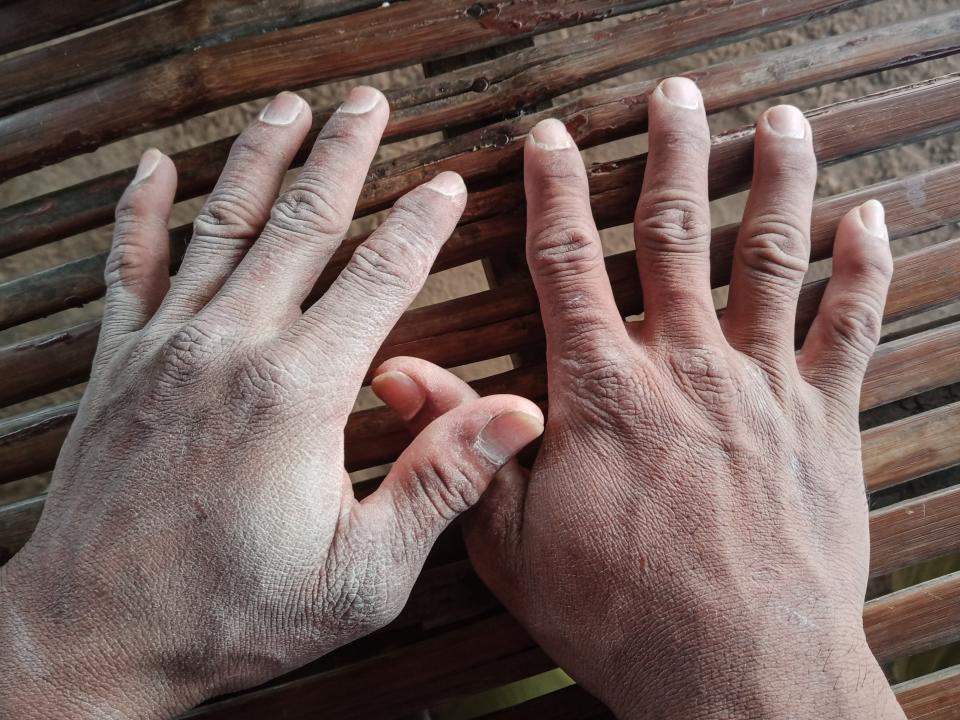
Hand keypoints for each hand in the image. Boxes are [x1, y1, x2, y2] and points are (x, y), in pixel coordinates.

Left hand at [0, 87, 542, 718]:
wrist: (95, 635)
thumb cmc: (233, 612)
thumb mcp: (362, 572)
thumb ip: (440, 482)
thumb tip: (518, 414)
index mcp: (300, 392)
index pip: (379, 277)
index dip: (421, 223)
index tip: (448, 183)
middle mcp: (232, 347)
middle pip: (301, 223)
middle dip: (344, 155)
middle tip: (369, 103)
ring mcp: (167, 347)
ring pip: (221, 224)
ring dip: (259, 157)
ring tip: (289, 108)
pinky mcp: (120, 364)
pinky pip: (128, 264)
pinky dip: (144, 208)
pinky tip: (158, 166)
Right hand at [374, 78, 904, 717]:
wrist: (738, 674)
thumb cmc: (619, 610)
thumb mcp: (510, 540)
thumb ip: (461, 447)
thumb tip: (394, 373)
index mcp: (602, 389)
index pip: (567, 264)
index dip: (556, 193)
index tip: (553, 139)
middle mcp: (685, 367)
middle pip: (675, 235)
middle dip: (672, 156)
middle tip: (676, 96)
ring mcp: (763, 389)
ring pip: (770, 260)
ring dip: (775, 183)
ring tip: (781, 121)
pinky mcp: (823, 423)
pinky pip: (852, 331)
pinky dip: (864, 271)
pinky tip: (870, 220)